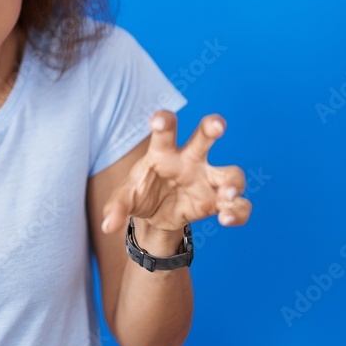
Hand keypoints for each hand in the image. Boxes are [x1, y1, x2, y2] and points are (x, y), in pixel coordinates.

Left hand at [101, 111, 251, 234]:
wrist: (155, 216)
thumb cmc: (142, 193)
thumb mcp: (125, 198)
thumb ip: (116, 208)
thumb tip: (107, 225)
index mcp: (164, 152)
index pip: (165, 131)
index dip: (164, 122)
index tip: (159, 120)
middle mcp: (190, 160)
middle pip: (205, 137)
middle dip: (212, 127)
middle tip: (217, 125)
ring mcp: (207, 180)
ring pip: (231, 173)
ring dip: (232, 182)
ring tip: (226, 194)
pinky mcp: (216, 202)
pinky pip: (238, 205)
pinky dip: (237, 212)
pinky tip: (226, 218)